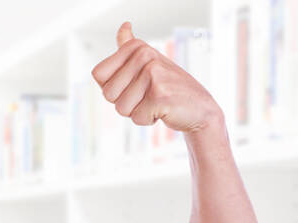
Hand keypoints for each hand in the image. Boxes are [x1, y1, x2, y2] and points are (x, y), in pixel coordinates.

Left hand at [90, 21, 220, 133]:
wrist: (199, 108)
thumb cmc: (170, 87)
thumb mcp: (149, 62)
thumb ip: (130, 47)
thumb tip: (124, 26)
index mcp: (136, 47)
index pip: (98, 75)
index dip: (112, 88)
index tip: (132, 85)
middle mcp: (144, 56)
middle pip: (108, 94)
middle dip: (124, 102)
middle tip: (146, 97)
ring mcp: (153, 74)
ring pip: (121, 108)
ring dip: (137, 112)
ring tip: (155, 103)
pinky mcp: (159, 95)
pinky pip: (137, 118)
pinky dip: (148, 120)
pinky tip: (163, 110)